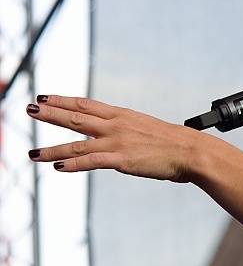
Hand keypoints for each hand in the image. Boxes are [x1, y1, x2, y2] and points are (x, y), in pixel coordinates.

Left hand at [25, 95, 207, 182]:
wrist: (191, 150)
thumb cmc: (175, 143)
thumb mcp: (148, 130)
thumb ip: (129, 132)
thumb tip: (121, 139)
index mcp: (123, 115)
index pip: (86, 105)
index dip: (63, 100)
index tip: (45, 97)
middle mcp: (116, 125)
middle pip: (76, 118)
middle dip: (50, 114)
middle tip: (28, 109)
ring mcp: (117, 142)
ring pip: (77, 144)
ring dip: (52, 149)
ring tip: (32, 154)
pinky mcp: (121, 159)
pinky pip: (91, 162)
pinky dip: (72, 165)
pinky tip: (57, 168)